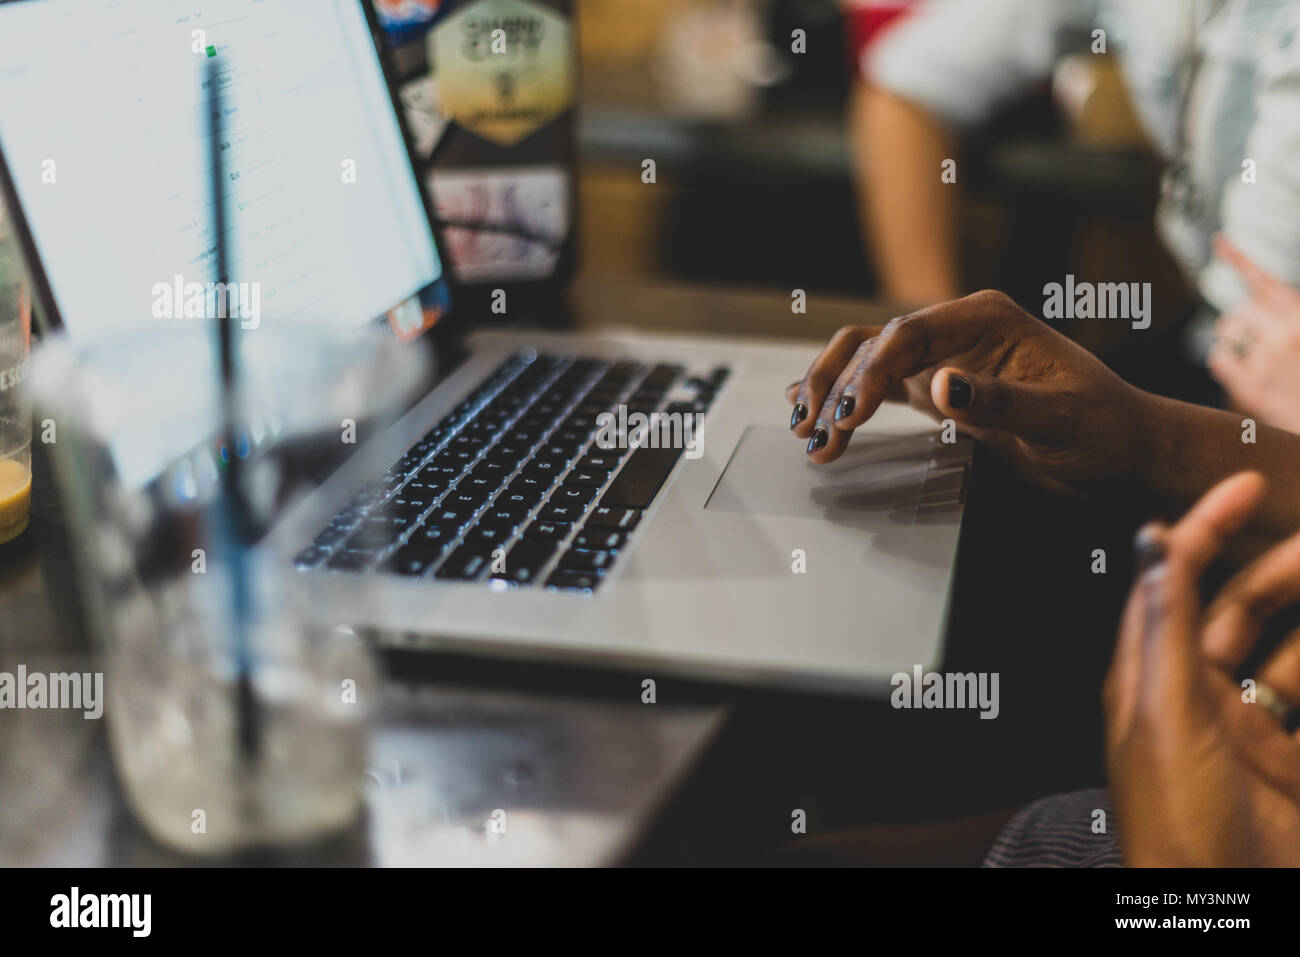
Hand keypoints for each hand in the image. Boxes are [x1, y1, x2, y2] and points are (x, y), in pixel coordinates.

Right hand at [785, 290, 1154, 497]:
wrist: (1123, 450)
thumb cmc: (1104, 430)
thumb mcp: (1059, 419)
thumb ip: (999, 401)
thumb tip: (941, 386)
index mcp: (986, 319)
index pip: (907, 334)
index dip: (870, 372)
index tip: (850, 414)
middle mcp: (958, 329)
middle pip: (873, 344)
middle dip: (837, 386)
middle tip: (814, 429)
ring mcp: (945, 356)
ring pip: (866, 361)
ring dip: (832, 394)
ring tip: (807, 432)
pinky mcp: (939, 386)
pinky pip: (878, 383)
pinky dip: (845, 398)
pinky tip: (814, 411)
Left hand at [1105, 472, 1299, 866]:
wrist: (1226, 907)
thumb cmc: (1180, 829)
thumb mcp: (1168, 718)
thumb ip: (1164, 629)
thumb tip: (1153, 546)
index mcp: (1149, 680)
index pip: (1170, 582)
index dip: (1204, 530)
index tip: (1243, 486)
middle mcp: (1193, 699)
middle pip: (1236, 610)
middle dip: (1278, 568)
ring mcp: (1244, 732)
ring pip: (1286, 653)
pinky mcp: (1286, 763)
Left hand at [1208, 237, 1299, 433]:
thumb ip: (1286, 315)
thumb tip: (1253, 305)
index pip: (1265, 282)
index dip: (1240, 259)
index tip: (1219, 242)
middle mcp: (1287, 336)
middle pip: (1241, 311)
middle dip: (1241, 320)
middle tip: (1250, 333)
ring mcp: (1268, 363)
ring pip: (1230, 334)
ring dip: (1236, 338)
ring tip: (1257, 353)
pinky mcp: (1252, 390)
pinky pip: (1220, 358)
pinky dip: (1225, 358)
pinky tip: (1241, 366)